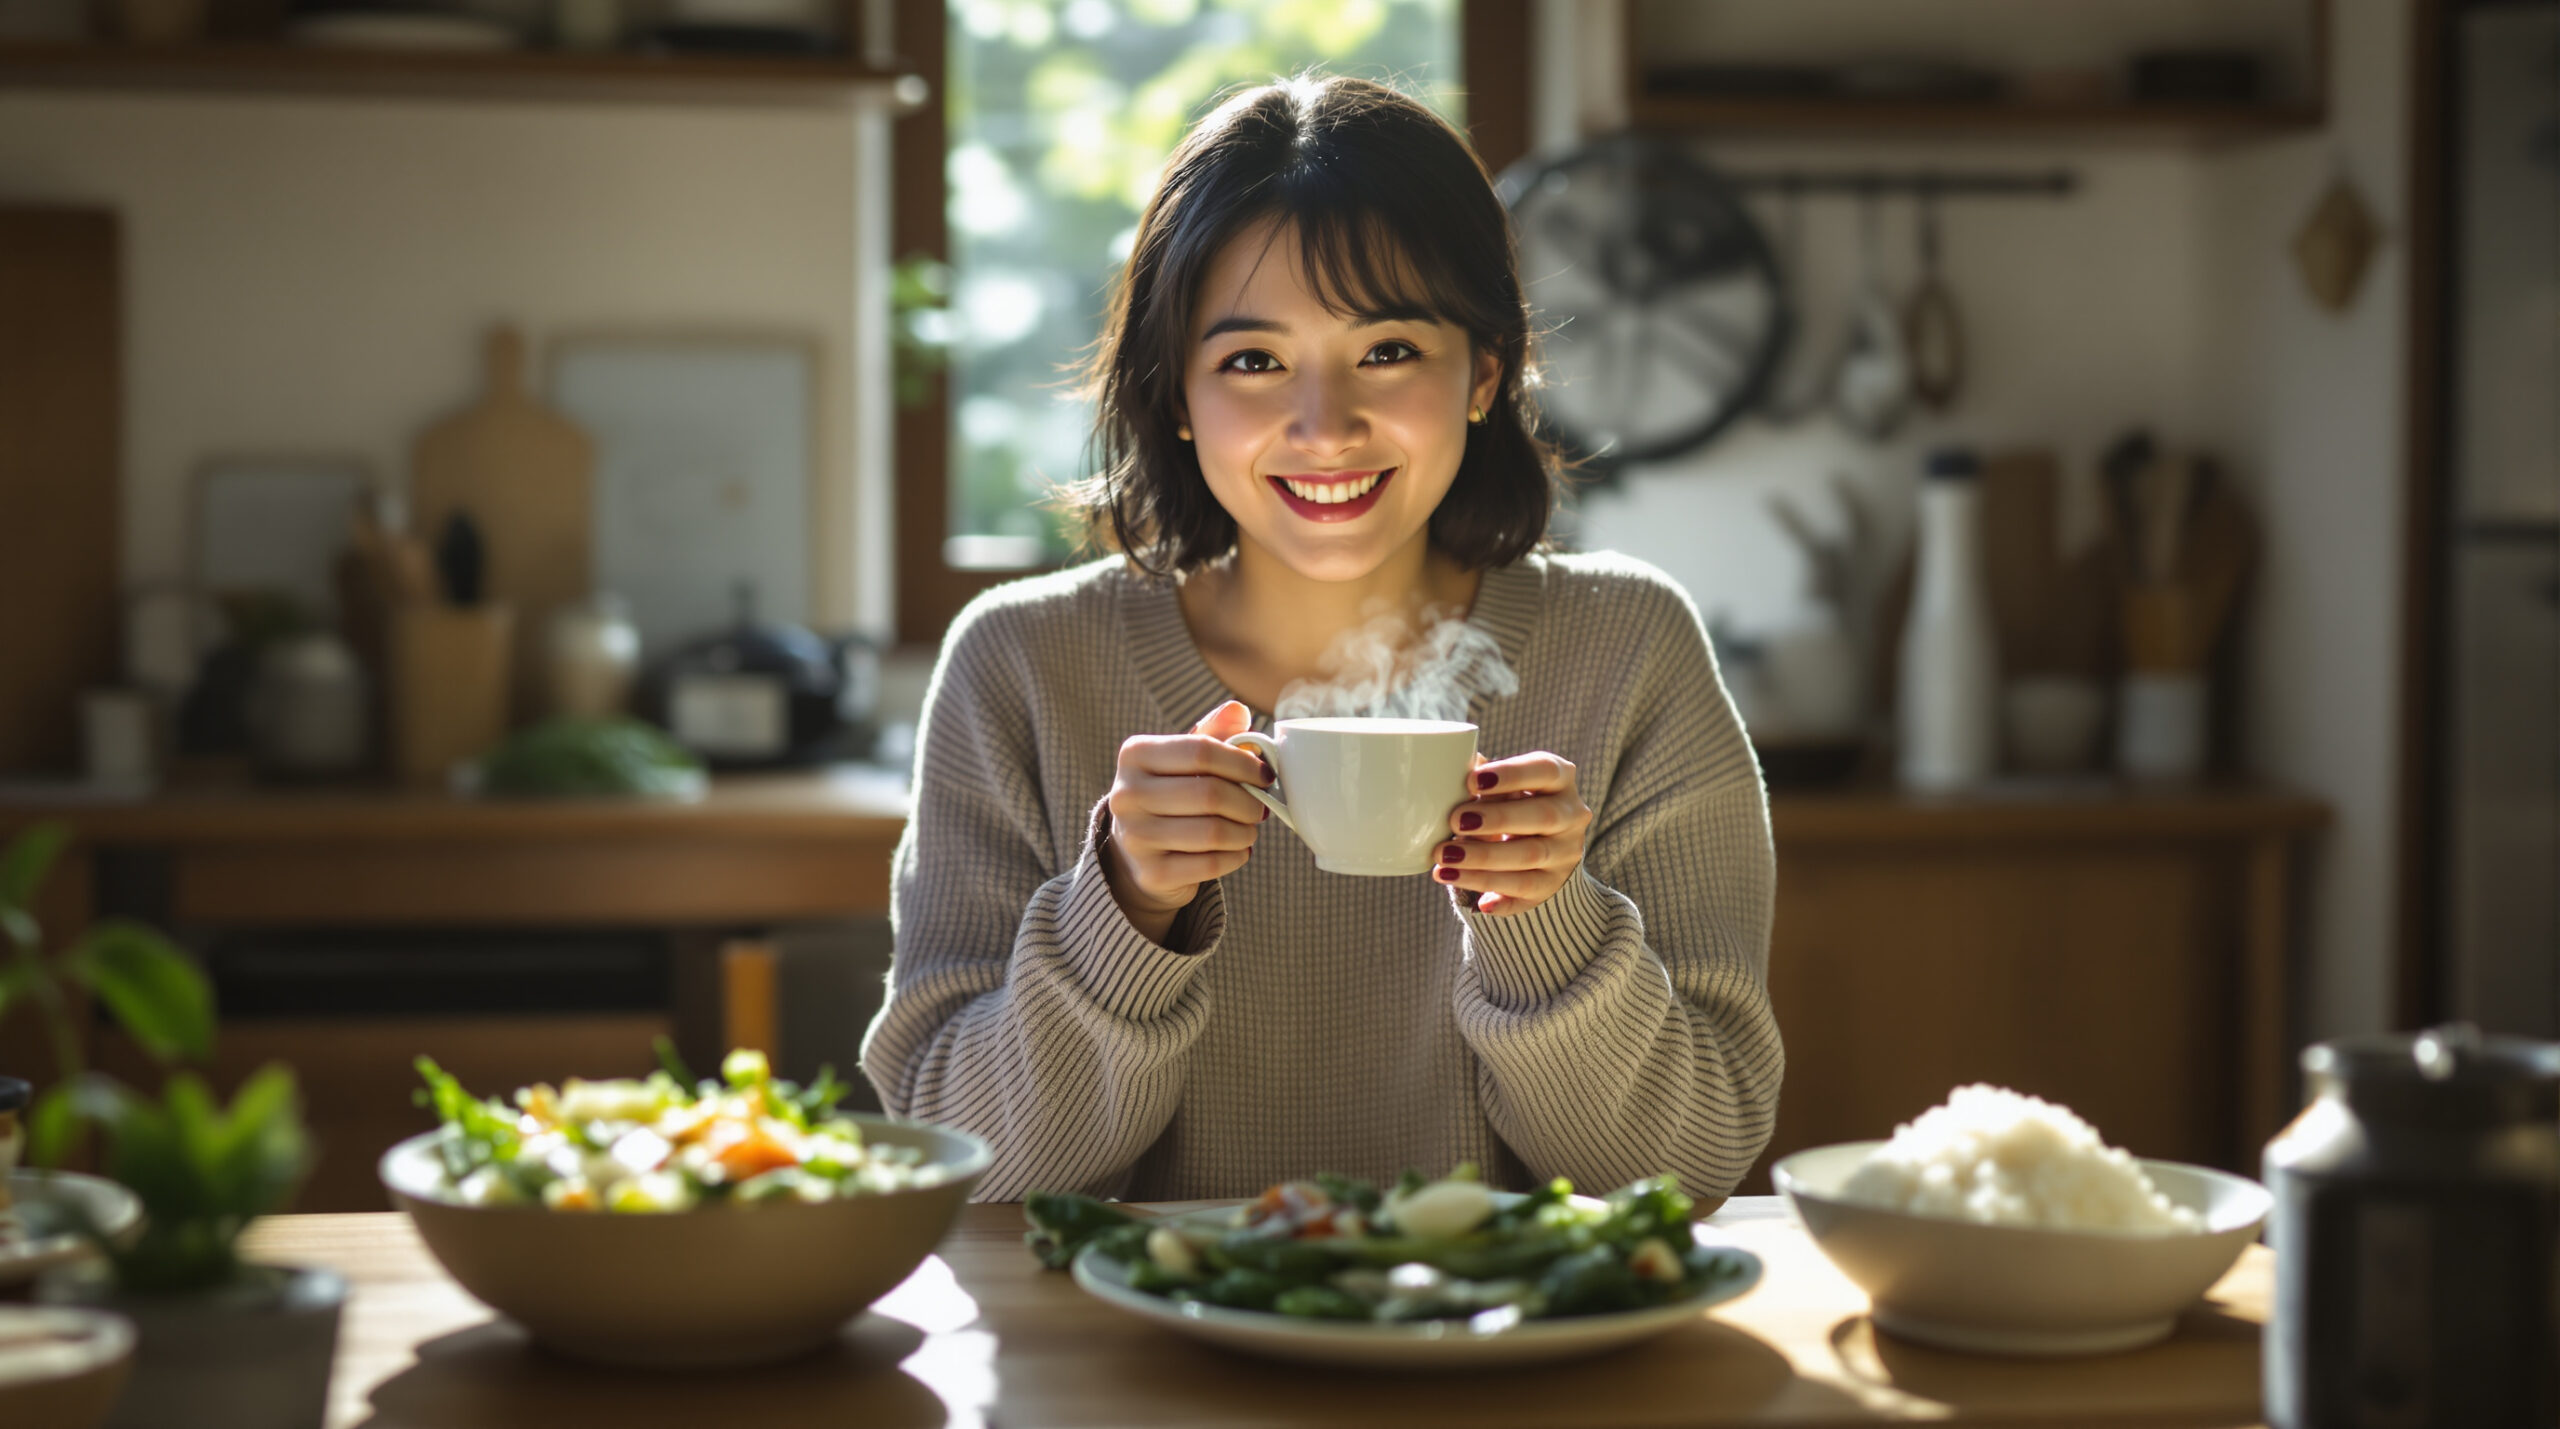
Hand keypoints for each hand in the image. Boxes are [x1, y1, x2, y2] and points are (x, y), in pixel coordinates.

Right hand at [1101, 699, 1271, 938]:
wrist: (1136, 852)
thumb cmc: (1171, 793)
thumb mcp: (1185, 759)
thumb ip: (1213, 733)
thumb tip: (1238, 710)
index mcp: (1134, 754)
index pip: (1201, 751)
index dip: (1243, 763)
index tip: (1265, 774)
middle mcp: (1126, 794)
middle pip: (1210, 794)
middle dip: (1249, 802)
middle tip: (1260, 807)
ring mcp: (1135, 837)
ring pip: (1214, 832)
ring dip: (1246, 832)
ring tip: (1249, 828)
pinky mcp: (1151, 873)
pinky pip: (1211, 864)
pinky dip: (1237, 857)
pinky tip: (1238, 849)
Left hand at [1432, 750, 1591, 916]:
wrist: (1541, 845)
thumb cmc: (1511, 802)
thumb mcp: (1503, 786)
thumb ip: (1483, 780)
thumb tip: (1450, 775)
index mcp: (1560, 779)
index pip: (1545, 770)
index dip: (1511, 774)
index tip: (1473, 781)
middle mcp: (1571, 816)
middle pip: (1543, 816)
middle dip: (1496, 819)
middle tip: (1456, 821)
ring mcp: (1565, 853)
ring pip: (1529, 857)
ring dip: (1484, 859)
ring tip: (1445, 859)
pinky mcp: (1552, 885)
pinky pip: (1526, 894)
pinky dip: (1502, 900)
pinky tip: (1480, 902)